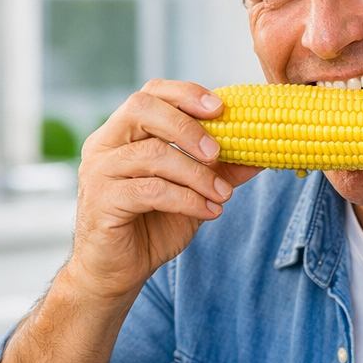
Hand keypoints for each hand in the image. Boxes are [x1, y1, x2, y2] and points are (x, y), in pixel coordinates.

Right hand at [70, 79, 260, 300]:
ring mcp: (99, 171)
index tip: (222, 107)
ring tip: (223, 194)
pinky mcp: (101, 200)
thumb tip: (263, 152)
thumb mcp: (195, 189)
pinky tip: (209, 211)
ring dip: (198, 174)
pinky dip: (187, 199)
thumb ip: (222, 168)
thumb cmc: (154, 223)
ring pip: (153, 154)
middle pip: (143, 109)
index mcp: (126, 132)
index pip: (151, 93)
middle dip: (189, 126)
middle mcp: (106, 144)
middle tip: (219, 153)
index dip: (186, 94)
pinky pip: (149, 190)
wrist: (119, 269)